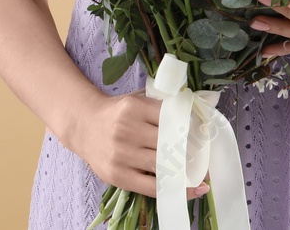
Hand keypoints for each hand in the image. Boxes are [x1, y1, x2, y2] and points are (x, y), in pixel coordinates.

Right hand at [62, 90, 211, 199]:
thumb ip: (160, 104)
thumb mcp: (136, 100)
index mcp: (134, 108)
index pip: (170, 118)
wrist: (83, 124)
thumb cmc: (116, 113)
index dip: (190, 127)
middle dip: (190, 151)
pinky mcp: (118, 176)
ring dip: (185, 171)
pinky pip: (152, 187)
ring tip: (203, 173)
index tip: (205, 134)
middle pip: (168, 144)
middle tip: (206, 155)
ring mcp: (121, 155)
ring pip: (162, 166)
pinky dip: (176, 190)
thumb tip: (197, 109)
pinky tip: (193, 190)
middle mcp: (126, 131)